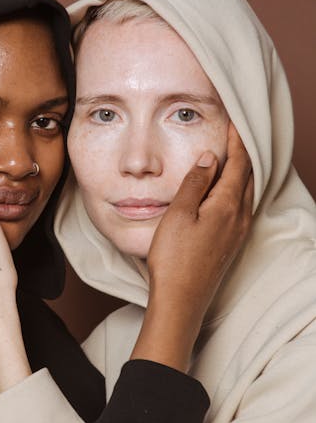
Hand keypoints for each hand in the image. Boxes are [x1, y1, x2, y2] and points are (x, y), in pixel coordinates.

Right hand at [132, 124, 252, 371]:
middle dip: (243, 154)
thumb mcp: (179, 214)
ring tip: (232, 157)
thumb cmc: (174, 259)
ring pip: (247, 192)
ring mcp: (237, 233)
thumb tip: (209, 158)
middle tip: (234, 135)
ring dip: (242, 172)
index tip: (233, 123)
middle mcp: (238, 218)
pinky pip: (242, 207)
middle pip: (248, 176)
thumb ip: (195, 183)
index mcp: (227, 205)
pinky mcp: (231, 244)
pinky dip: (238, 190)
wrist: (181, 300)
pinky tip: (227, 191)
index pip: (239, 164)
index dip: (236, 142)